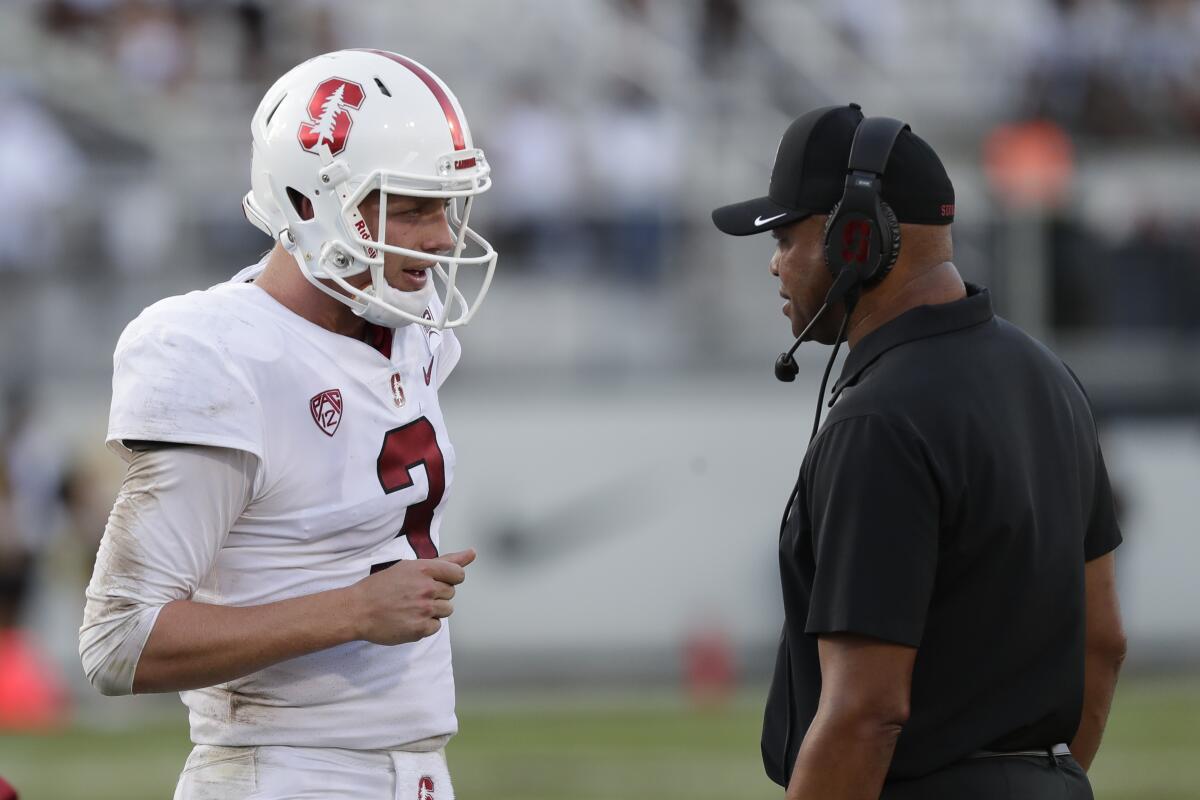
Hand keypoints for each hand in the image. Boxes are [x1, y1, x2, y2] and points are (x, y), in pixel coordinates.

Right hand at [348, 549, 475, 645]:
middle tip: (414, 595)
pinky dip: (425, 625)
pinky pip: (436, 627)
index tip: (435, 581)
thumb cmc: (382, 586)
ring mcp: (424, 610)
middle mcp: (427, 588)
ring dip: (433, 610)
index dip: (449, 578)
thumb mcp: (410, 566)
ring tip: (411, 607)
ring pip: (446, 610)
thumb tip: (473, 553)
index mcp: (424, 569)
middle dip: (437, 594)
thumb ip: (445, 561)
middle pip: (451, 593)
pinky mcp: (420, 629)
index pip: (458, 574)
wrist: (358, 610)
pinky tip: (409, 619)